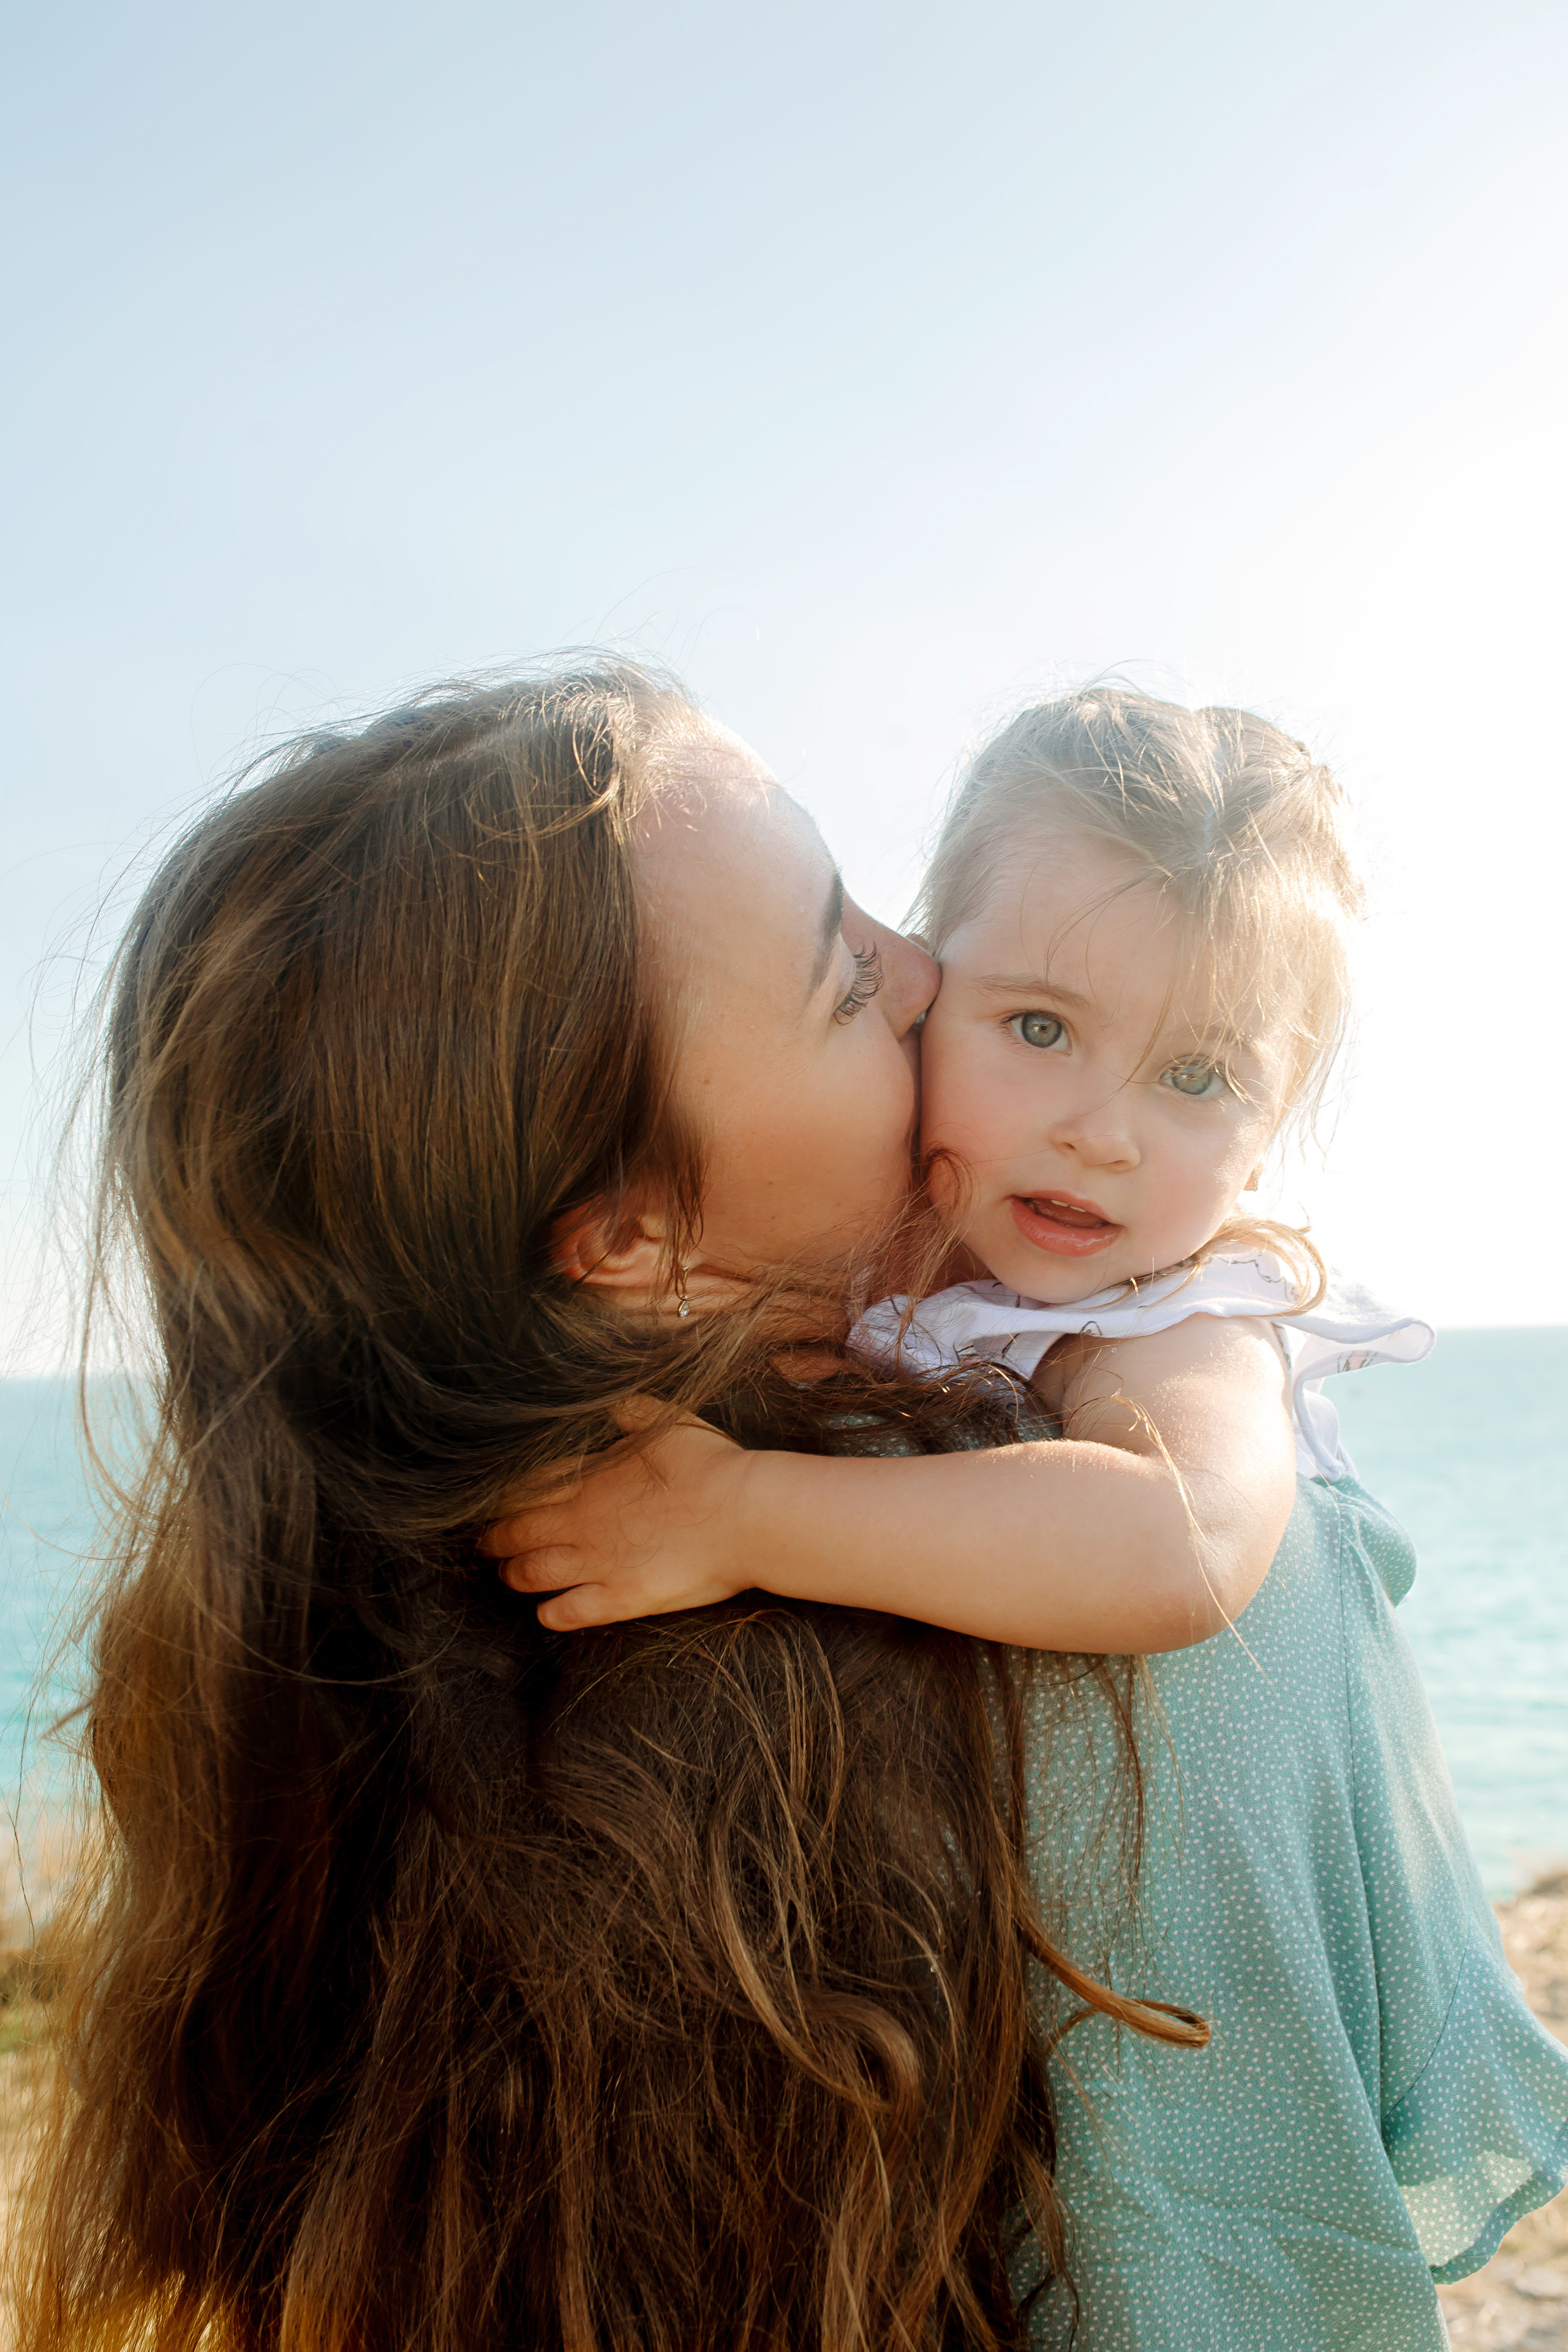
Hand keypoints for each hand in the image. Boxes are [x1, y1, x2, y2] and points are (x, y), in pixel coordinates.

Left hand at [478, 1412, 758, 1629]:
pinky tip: (546, 1612)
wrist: (746, 1514)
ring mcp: (598, 1564)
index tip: (493, 1501)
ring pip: (532, 1574)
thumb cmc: (712, 1464)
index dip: (504, 1496)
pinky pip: (567, 1613)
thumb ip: (630, 1412)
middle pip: (517, 1532)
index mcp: (590, 1477)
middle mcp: (582, 1521)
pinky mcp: (620, 1599)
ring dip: (514, 1574)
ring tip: (508, 1575)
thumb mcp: (669, 1421)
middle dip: (496, 1538)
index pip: (526, 1487)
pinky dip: (549, 1613)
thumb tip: (607, 1403)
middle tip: (486, 1542)